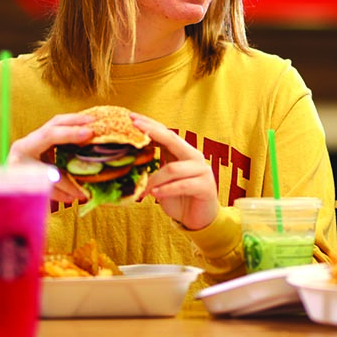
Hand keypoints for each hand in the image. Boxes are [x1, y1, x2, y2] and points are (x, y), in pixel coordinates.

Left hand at [7, 113, 94, 203]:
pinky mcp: (42, 141)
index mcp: (24, 150)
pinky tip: (86, 127)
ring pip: (56, 123)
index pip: (48, 137)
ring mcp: (35, 139)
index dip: (69, 135)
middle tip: (95, 125)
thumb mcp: (40, 190)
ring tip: (94, 122)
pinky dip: (73, 126)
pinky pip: (59, 128)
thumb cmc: (21, 190)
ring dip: (75, 121)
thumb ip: (60, 190)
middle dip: (74, 123)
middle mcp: (28, 141)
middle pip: (53, 125)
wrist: (7, 190)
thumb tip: (82, 194)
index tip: (88, 134)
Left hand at [132, 112, 218, 231]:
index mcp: (183, 152)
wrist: (199, 219)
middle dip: (152, 131)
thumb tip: (131, 156)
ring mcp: (202, 170)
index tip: (132, 117)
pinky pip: (182, 185)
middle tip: (134, 126)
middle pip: (172, 139)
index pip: (166, 133)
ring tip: (142, 189)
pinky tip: (155, 194)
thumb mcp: (163, 180)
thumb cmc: (178, 198)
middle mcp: (194, 157)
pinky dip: (166, 190)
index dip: (150, 124)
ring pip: (173, 168)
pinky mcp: (206, 186)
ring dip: (154, 179)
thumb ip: (156, 166)